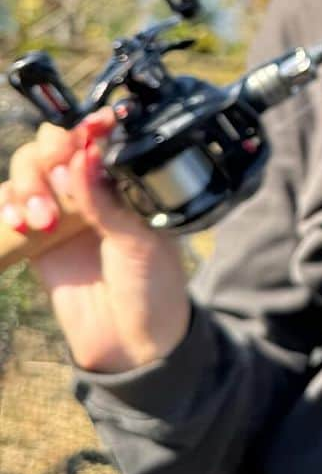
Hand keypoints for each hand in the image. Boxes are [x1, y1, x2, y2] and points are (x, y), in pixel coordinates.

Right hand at [0, 109, 190, 371]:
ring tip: (42, 219)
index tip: (90, 128)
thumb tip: (85, 154)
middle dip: (48, 156)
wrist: (133, 345)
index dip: (90, 128)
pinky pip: (10, 210)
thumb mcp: (140, 240)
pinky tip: (19, 223)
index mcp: (126, 184)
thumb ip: (107, 200)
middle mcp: (92, 192)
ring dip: (28, 185)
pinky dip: (7, 206)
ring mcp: (62, 214)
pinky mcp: (36, 241)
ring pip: (28, 173)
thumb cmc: (154, 288)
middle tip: (57, 177)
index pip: (99, 141)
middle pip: (53, 148)